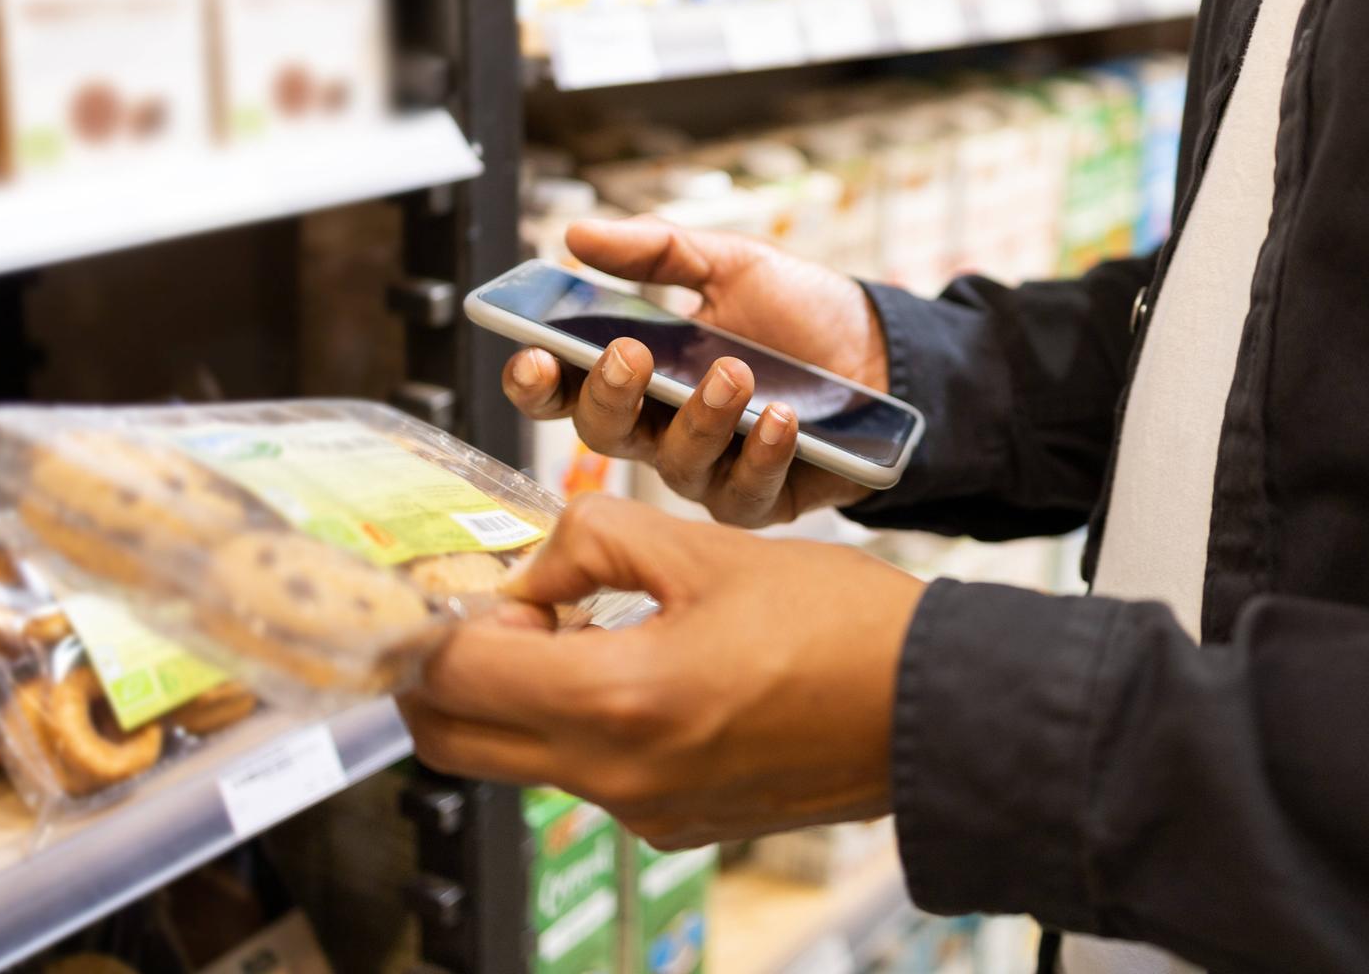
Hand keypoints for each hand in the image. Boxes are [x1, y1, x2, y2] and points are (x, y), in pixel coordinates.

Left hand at [397, 495, 926, 847]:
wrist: (934, 711)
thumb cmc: (842, 626)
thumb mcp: (708, 549)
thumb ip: (592, 542)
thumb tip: (530, 572)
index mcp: (620, 700)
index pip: (453, 678)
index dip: (435, 622)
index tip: (462, 582)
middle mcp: (618, 778)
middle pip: (454, 742)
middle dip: (444, 674)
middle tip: (492, 610)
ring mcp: (645, 814)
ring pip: (516, 762)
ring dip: (513, 697)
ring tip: (579, 627)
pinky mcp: (675, 826)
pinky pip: (584, 779)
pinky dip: (576, 725)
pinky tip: (638, 667)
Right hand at [506, 216, 887, 526]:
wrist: (886, 356)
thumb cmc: (803, 314)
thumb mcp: (733, 264)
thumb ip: (656, 252)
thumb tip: (576, 232)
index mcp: (640, 374)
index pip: (565, 387)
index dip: (537, 381)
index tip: (532, 355)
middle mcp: (661, 430)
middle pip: (603, 434)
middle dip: (609, 396)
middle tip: (630, 354)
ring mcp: (708, 472)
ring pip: (673, 465)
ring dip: (699, 417)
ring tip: (734, 373)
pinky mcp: (758, 501)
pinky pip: (742, 492)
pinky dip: (760, 453)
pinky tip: (780, 419)